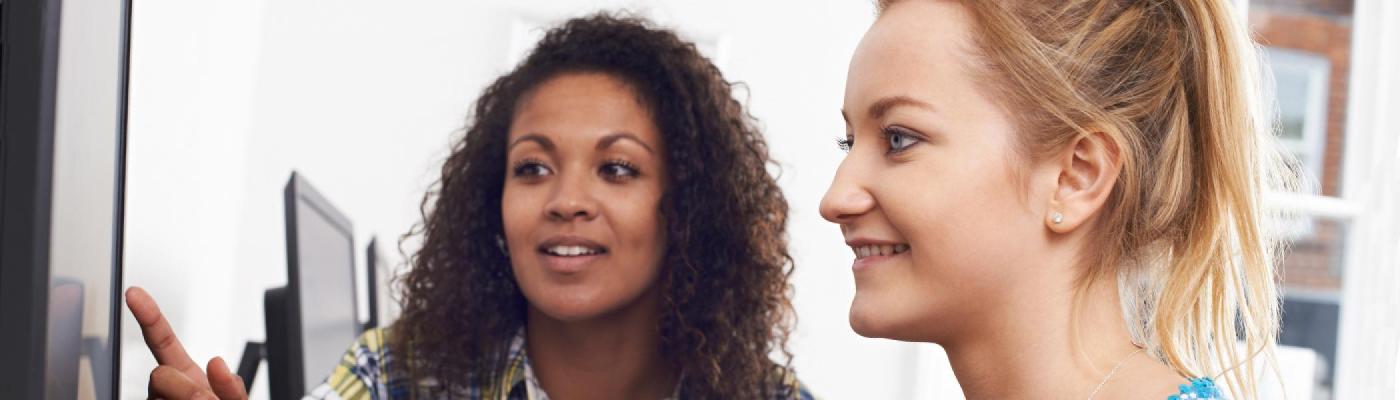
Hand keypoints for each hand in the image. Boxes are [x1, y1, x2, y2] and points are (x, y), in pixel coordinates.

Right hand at [125, 287, 248, 399]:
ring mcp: (157, 399)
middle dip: (186, 391)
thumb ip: (230, 387)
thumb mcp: (234, 398)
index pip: (163, 341)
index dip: (150, 316)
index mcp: (186, 375)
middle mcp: (166, 387)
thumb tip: (215, 363)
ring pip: (159, 394)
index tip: (134, 292)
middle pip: (158, 375)